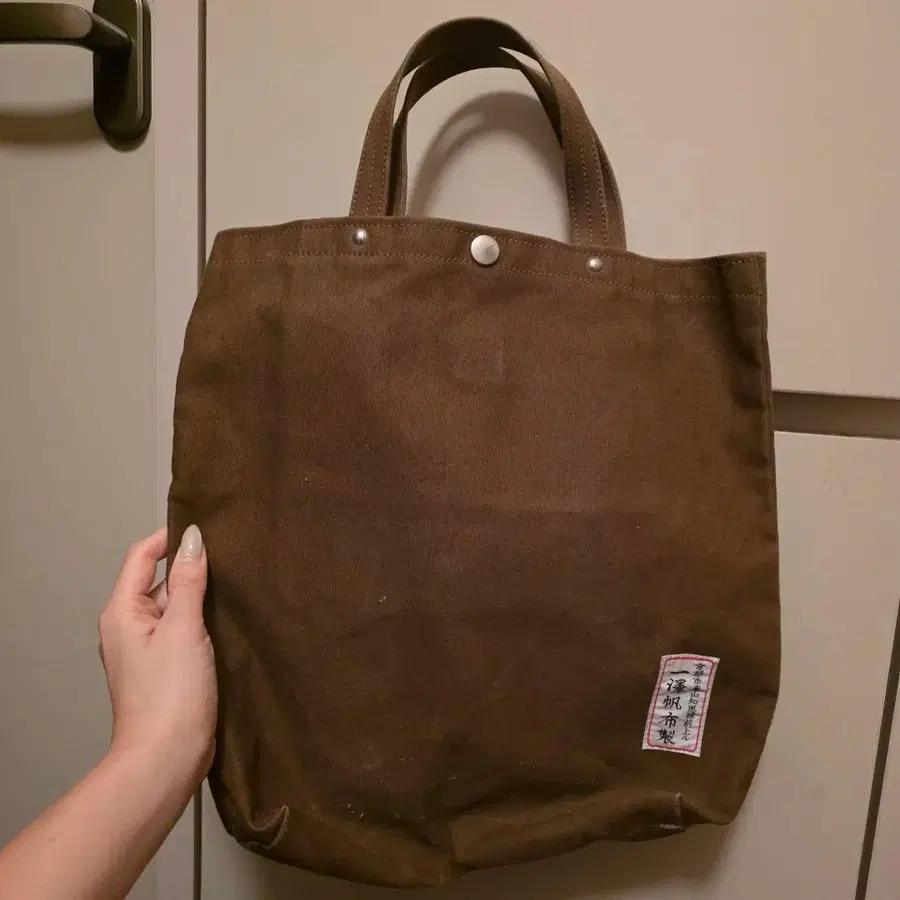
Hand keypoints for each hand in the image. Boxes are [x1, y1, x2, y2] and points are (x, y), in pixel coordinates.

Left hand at [98, 526, 216, 797]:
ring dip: (201, 598)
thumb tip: (194, 539)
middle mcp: (129, 627)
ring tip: (235, 590)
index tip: (206, 529)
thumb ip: (189, 581)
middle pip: (160, 580)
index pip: (141, 556)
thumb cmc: (169, 697)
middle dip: (192, 569)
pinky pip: (183, 631)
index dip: (170, 538)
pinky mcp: (166, 668)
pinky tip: (227, 624)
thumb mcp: (183, 627)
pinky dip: (203, 623)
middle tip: (231, 560)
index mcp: (122, 612)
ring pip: (175, 607)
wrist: (167, 757)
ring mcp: (147, 650)